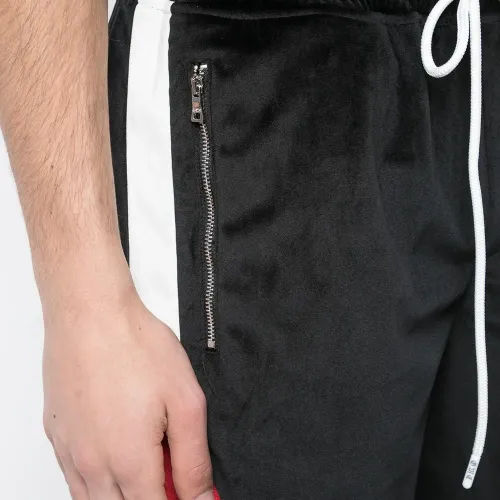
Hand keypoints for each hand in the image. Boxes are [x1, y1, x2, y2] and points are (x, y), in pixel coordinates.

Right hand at [42, 283, 212, 499]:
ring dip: (122, 492)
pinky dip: (97, 478)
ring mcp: (70, 452)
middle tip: (168, 468)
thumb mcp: (185, 402)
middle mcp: (93, 466)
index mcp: (129, 462)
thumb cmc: (136, 347)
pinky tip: (115, 447)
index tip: (186, 487)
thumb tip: (202, 499)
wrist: (90, 312)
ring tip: (145, 458)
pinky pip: (74, 478)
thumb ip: (193, 460)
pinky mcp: (57, 435)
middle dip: (150, 496)